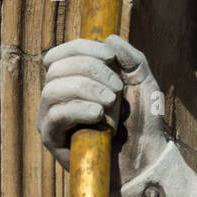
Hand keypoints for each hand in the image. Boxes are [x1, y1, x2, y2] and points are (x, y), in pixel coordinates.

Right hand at [36, 35, 168, 183]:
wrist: (145, 158)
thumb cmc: (142, 122)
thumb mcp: (143, 83)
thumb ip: (131, 58)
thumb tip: (109, 38)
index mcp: (75, 79)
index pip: (64, 52)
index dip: (85, 47)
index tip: (112, 57)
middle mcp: (58, 95)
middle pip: (58, 67)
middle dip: (91, 70)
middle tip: (118, 88)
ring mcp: (51, 116)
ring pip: (53, 89)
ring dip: (86, 88)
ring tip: (110, 102)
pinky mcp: (52, 138)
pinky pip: (55, 114)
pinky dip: (78, 109)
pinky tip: (99, 115)